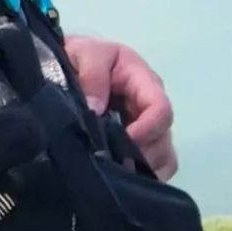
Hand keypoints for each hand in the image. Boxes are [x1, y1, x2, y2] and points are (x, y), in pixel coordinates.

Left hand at [66, 35, 178, 181]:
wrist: (69, 61)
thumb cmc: (81, 54)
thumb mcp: (86, 52)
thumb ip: (93, 76)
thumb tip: (96, 110)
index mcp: (144, 81)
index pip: (160, 109)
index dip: (147, 129)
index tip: (125, 141)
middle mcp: (150, 107)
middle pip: (163, 138)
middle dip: (141, 153)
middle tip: (114, 163)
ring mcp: (146, 127)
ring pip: (162, 157)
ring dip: (142, 168)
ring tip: (115, 172)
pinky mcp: (138, 143)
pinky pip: (154, 167)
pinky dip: (143, 176)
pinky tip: (121, 178)